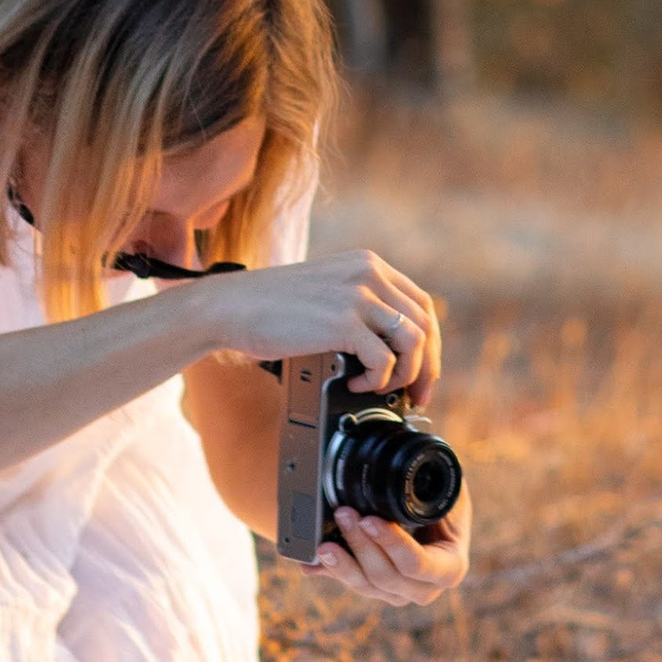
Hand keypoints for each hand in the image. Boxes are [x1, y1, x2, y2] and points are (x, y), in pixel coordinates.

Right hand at [198, 250, 440, 396]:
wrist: (231, 306)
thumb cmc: (270, 307)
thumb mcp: (327, 290)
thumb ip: (358, 305)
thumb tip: (388, 347)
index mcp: (369, 265)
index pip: (421, 304)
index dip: (430, 343)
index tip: (424, 372)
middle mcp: (369, 274)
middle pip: (425, 323)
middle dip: (427, 367)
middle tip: (416, 397)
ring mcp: (358, 296)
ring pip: (412, 342)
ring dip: (404, 375)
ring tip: (380, 390)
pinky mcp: (343, 322)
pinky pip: (383, 359)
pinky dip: (376, 380)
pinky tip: (355, 385)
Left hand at [313, 483, 471, 609]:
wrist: (442, 524)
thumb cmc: (448, 506)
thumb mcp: (449, 494)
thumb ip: (432, 490)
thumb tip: (403, 466)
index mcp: (449, 568)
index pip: (417, 564)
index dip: (391, 544)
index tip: (369, 519)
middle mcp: (424, 589)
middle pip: (386, 577)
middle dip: (361, 545)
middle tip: (344, 514)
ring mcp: (399, 594)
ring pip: (366, 586)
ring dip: (342, 562)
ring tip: (323, 543)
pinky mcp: (377, 590)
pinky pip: (352, 583)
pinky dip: (330, 571)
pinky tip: (310, 565)